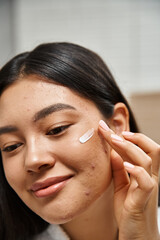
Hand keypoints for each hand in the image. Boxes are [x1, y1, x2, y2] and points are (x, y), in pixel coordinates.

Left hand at [99, 120, 159, 239]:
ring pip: (148, 160)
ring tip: (115, 141)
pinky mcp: (144, 199)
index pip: (140, 148)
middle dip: (134, 137)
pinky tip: (125, 164)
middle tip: (114, 131)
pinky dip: (136, 170)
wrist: (135, 236)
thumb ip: (119, 170)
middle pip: (152, 149)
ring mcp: (149, 187)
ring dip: (130, 148)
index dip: (124, 136)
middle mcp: (150, 177)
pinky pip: (146, 181)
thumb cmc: (129, 209)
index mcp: (144, 173)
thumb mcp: (121, 186)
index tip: (105, 128)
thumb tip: (112, 152)